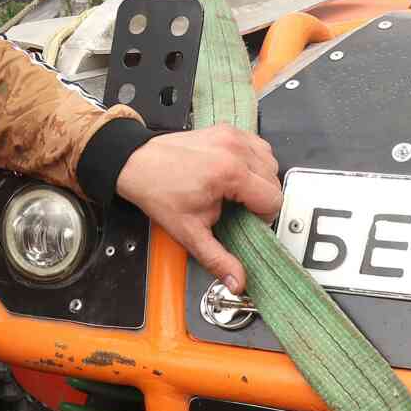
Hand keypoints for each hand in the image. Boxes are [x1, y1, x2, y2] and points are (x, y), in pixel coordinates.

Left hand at [113, 123, 280, 294]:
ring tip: (236, 191)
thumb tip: (237, 280)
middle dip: (261, 199)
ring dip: (260, 179)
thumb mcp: (189, 231)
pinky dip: (253, 161)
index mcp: (230, 173)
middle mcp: (234, 150)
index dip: (262, 217)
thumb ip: (218, 259)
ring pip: (270, 161)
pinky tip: (236, 174)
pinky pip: (257, 145)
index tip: (247, 220)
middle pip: (275, 181)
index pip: (273, 199)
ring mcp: (231, 136)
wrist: (136, 163)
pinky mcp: (227, 129)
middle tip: (238, 208)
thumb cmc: (157, 190)